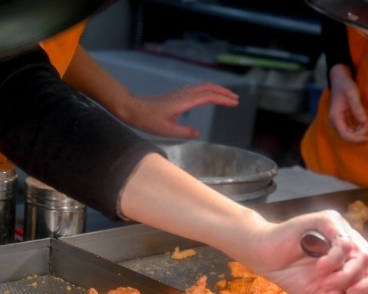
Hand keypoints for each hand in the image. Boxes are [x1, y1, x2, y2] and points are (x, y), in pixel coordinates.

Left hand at [124, 83, 239, 138]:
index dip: (223, 99)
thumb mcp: (165, 130)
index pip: (208, 96)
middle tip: (235, 99)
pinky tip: (208, 97)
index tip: (234, 103)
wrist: (132, 108)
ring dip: (216, 90)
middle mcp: (183, 95)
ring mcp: (180, 94)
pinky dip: (207, 91)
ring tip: (226, 97)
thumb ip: (183, 132)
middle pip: (208, 87)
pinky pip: (196, 90)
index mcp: (183, 102)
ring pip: (202, 87)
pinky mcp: (176, 96)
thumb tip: (198, 133)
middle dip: (223, 92)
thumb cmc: (146, 120)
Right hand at [246, 211, 367, 293]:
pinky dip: (333, 261)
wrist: (265, 256)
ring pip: (364, 257)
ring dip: (344, 276)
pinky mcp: (330, 221)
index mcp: (357, 265)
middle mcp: (355, 247)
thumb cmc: (293, 272)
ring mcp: (344, 232)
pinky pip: (345, 243)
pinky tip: (318, 265)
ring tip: (325, 280)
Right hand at [327, 64, 367, 142]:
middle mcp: (335, 123)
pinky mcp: (343, 122)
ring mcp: (339, 123)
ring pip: (351, 134)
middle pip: (348, 136)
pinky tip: (364, 119)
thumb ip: (357, 107)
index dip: (356, 139)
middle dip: (360, 133)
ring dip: (361, 129)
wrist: (340, 81)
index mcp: (335, 117)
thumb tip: (363, 121)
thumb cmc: (345, 86)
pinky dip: (360, 127)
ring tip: (367, 118)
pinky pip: (352, 130)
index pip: (344, 134)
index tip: (367, 138)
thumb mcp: (352, 93)